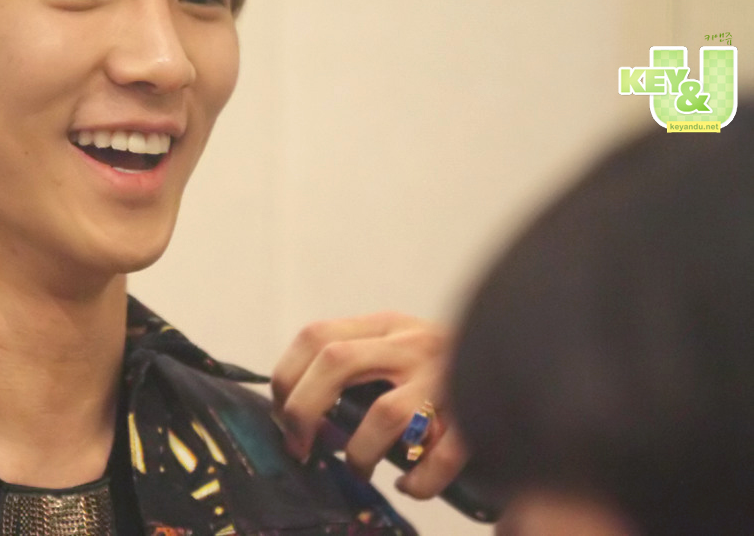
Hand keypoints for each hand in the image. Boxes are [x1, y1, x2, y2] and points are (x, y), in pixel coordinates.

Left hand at [271, 312, 466, 498]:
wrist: (531, 356)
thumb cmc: (447, 367)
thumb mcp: (401, 345)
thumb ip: (360, 361)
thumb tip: (297, 411)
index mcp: (388, 326)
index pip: (317, 335)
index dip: (287, 377)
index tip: (281, 415)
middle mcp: (413, 343)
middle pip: (336, 361)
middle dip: (304, 409)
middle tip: (302, 447)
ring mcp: (446, 378)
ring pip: (385, 413)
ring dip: (360, 452)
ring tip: (359, 470)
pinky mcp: (477, 419)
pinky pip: (440, 456)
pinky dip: (419, 480)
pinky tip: (412, 486)